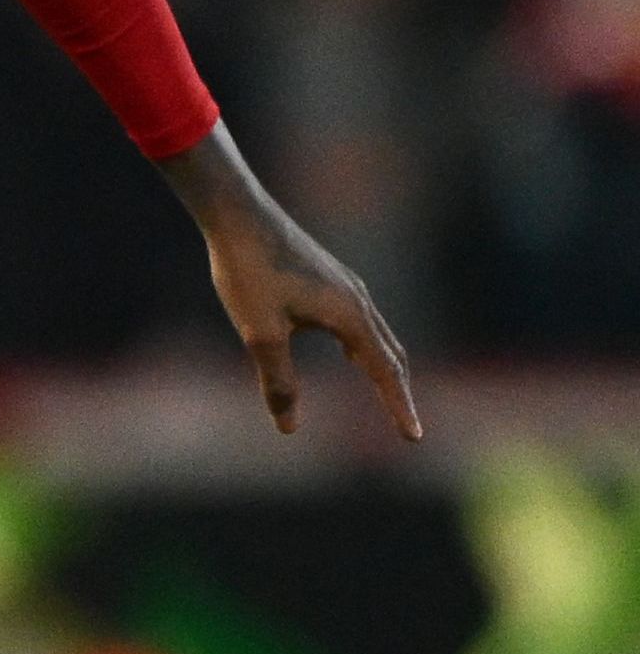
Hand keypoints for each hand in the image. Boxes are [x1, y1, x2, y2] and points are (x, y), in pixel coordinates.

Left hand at [160, 128, 420, 440]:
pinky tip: (350, 351)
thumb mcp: (260, 335)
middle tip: (407, 427)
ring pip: (377, 335)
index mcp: (350, 317)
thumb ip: (278, 382)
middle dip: (399, 391)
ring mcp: (347, 286)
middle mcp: (358, 300)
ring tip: (388, 395)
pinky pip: (359, 320)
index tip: (414, 438)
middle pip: (391, 355)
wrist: (238, 215)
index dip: (399, 407)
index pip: (385, 372)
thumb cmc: (248, 273)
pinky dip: (365, 345)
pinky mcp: (330, 278)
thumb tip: (289, 426)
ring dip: (385, 367)